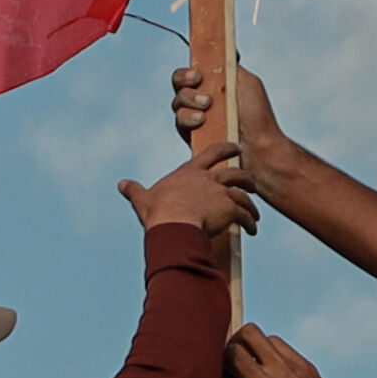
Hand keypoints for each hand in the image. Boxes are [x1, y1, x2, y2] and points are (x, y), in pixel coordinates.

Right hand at [123, 145, 252, 235]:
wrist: (174, 225)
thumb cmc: (159, 212)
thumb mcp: (144, 199)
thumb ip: (135, 191)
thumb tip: (121, 184)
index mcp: (191, 172)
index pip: (211, 154)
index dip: (225, 149)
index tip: (235, 147)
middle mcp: (209, 179)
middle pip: (235, 172)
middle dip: (246, 178)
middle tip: (252, 183)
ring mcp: (221, 193)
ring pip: (244, 195)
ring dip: (251, 204)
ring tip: (254, 214)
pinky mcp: (230, 209)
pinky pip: (245, 215)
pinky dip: (250, 222)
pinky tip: (252, 230)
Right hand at [169, 59, 285, 179]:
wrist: (258, 145)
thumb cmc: (257, 115)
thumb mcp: (246, 81)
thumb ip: (230, 65)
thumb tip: (225, 45)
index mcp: (212, 85)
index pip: (189, 73)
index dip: (188, 72)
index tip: (198, 75)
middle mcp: (200, 100)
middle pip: (178, 86)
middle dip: (186, 87)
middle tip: (206, 97)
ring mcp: (194, 119)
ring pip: (177, 104)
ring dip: (189, 104)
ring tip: (206, 111)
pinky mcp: (192, 137)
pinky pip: (179, 124)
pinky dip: (188, 120)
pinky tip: (202, 122)